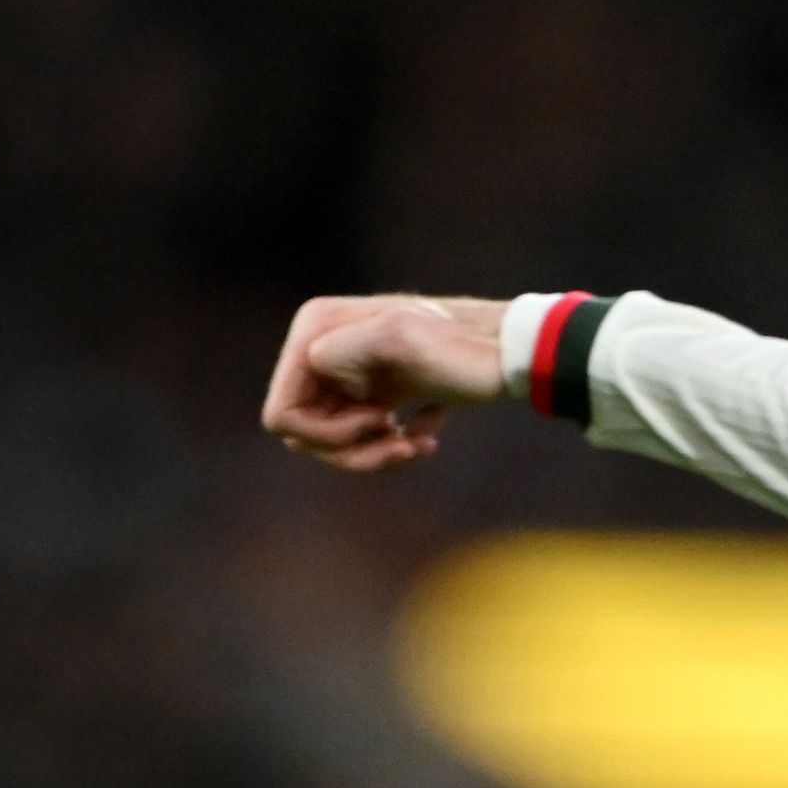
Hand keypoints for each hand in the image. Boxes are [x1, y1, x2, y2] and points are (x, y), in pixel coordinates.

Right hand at [262, 294, 518, 473]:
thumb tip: (313, 361)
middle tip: (402, 445)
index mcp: (314, 331)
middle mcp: (320, 351)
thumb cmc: (458, 346)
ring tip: (419, 447)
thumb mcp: (400, 339)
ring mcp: (345, 377)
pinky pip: (361, 442)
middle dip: (353, 452)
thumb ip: (347, 348)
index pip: (282, 413)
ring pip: (334, 446)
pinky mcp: (372, 396)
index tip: (375, 420)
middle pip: (305, 437)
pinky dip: (395, 447)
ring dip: (376, 456)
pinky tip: (430, 432)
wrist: (505, 351)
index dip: (323, 434)